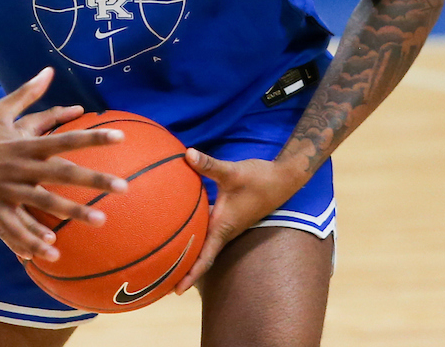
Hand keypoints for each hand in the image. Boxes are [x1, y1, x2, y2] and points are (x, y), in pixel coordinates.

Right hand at [0, 68, 128, 261]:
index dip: (94, 137)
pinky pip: (16, 227)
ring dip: (74, 213)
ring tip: (101, 221)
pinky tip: (51, 254)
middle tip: (124, 186)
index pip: (66, 138)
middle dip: (96, 180)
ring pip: (46, 202)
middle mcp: (19, 164)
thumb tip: (49, 70)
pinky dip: (34, 240)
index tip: (120, 136)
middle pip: (64, 172)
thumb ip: (27, 92)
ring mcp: (5, 187)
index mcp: (23, 142)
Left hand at [172, 148, 302, 293]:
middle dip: (183, 269)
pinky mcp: (229, 216)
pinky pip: (207, 229)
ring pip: (204, 244)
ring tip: (167, 260)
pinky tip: (182, 225)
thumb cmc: (260, 179)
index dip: (191, 275)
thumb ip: (208, 165)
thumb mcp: (232, 172)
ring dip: (189, 253)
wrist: (283, 179)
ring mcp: (227, 225)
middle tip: (161, 281)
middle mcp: (224, 230)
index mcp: (223, 227)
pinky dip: (194, 233)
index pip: (205, 257)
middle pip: (201, 256)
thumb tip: (187, 154)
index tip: (176, 291)